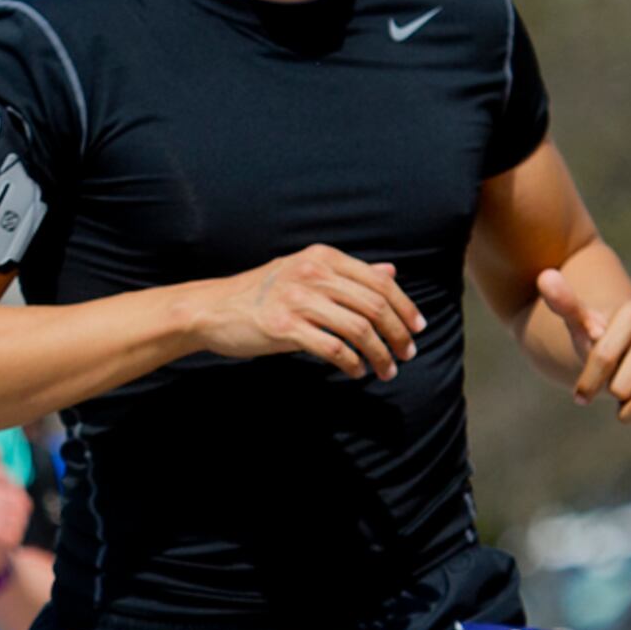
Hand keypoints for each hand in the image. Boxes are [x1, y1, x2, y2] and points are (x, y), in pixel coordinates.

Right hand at [191, 246, 424, 379]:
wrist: (213, 309)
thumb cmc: (262, 294)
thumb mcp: (306, 273)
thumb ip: (348, 274)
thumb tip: (391, 272)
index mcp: (323, 257)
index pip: (379, 281)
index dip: (405, 307)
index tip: (417, 329)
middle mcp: (312, 273)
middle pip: (374, 305)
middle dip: (397, 334)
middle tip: (406, 355)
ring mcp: (297, 299)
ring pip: (358, 328)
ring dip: (379, 354)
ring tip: (385, 371)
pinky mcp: (283, 327)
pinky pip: (332, 348)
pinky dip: (351, 363)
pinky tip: (356, 372)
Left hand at [537, 269, 630, 430]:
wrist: (624, 356)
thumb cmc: (598, 342)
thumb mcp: (578, 325)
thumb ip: (564, 304)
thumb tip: (546, 276)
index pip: (603, 354)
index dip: (589, 380)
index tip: (580, 395)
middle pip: (622, 385)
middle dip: (609, 395)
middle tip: (609, 392)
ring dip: (629, 413)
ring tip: (625, 409)